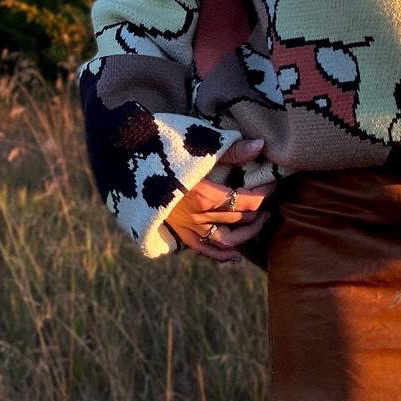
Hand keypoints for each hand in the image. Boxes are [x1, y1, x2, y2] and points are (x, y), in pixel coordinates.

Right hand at [165, 137, 276, 262]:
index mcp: (205, 195)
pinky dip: (222, 255)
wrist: (128, 161)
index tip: (272, 182)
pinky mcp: (178, 231)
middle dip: (260, 209)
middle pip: (240, 219)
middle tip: (269, 199)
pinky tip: (236, 254)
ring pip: (226, 241)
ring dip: (247, 234)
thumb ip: (231, 150)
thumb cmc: (164, 150)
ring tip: (259, 221)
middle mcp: (198, 216)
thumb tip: (261, 145)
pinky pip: (203, 250)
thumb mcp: (198, 147)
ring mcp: (187, 227)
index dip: (265, 193)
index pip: (247, 201)